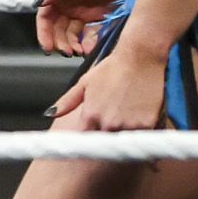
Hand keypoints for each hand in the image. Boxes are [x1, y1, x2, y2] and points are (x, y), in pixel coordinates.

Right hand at [34, 0, 119, 58]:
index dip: (44, 33)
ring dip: (74, 45)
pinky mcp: (102, 16)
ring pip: (74, 34)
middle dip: (60, 42)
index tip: (47, 47)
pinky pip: (93, 33)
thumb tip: (39, 3)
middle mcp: (70, 5)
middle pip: (58, 30)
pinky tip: (91, 47)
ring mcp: (86, 11)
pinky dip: (91, 42)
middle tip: (67, 52)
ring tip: (79, 52)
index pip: (45, 18)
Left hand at [49, 41, 166, 130]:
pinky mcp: (147, 125)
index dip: (88, 140)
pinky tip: (147, 141)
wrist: (141, 57)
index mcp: (90, 115)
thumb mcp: (85, 82)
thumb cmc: (113, 68)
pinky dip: (144, 140)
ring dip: (124, 136)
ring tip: (129, 120)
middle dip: (106, 137)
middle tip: (114, 123)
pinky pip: (143, 139)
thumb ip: (68, 101)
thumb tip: (50, 114)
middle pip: (105, 141)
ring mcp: (128, 126)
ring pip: (124, 141)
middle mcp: (108, 123)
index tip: (91, 139)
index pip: (84, 140)